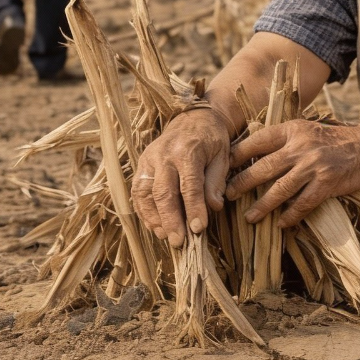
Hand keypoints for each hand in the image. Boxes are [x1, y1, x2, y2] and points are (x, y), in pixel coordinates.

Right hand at [131, 107, 230, 246]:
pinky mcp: (141, 165)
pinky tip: (155, 226)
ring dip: (153, 218)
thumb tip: (213, 207)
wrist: (193, 118)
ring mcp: (149, 159)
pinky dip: (144, 211)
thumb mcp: (222, 156)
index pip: (189, 185)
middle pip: (163, 192)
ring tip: (165, 236)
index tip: (199, 229)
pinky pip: (138, 192)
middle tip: (178, 242)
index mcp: (187, 150)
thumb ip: (216, 181)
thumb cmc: (211, 139)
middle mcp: (164, 154)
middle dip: (170, 220)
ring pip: (145, 193)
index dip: (194, 209)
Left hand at [227, 120, 359, 227]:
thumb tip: (248, 149)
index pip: (257, 141)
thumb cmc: (332, 140)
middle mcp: (301, 146)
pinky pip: (302, 204)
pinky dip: (290, 216)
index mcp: (292, 130)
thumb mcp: (305, 130)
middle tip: (227, 195)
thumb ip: (282, 139)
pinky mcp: (327, 184)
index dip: (237, 155)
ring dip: (262, 206)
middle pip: (263, 167)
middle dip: (242, 183)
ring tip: (249, 217)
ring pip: (280, 189)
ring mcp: (314, 166)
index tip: (222, 167)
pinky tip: (281, 223)